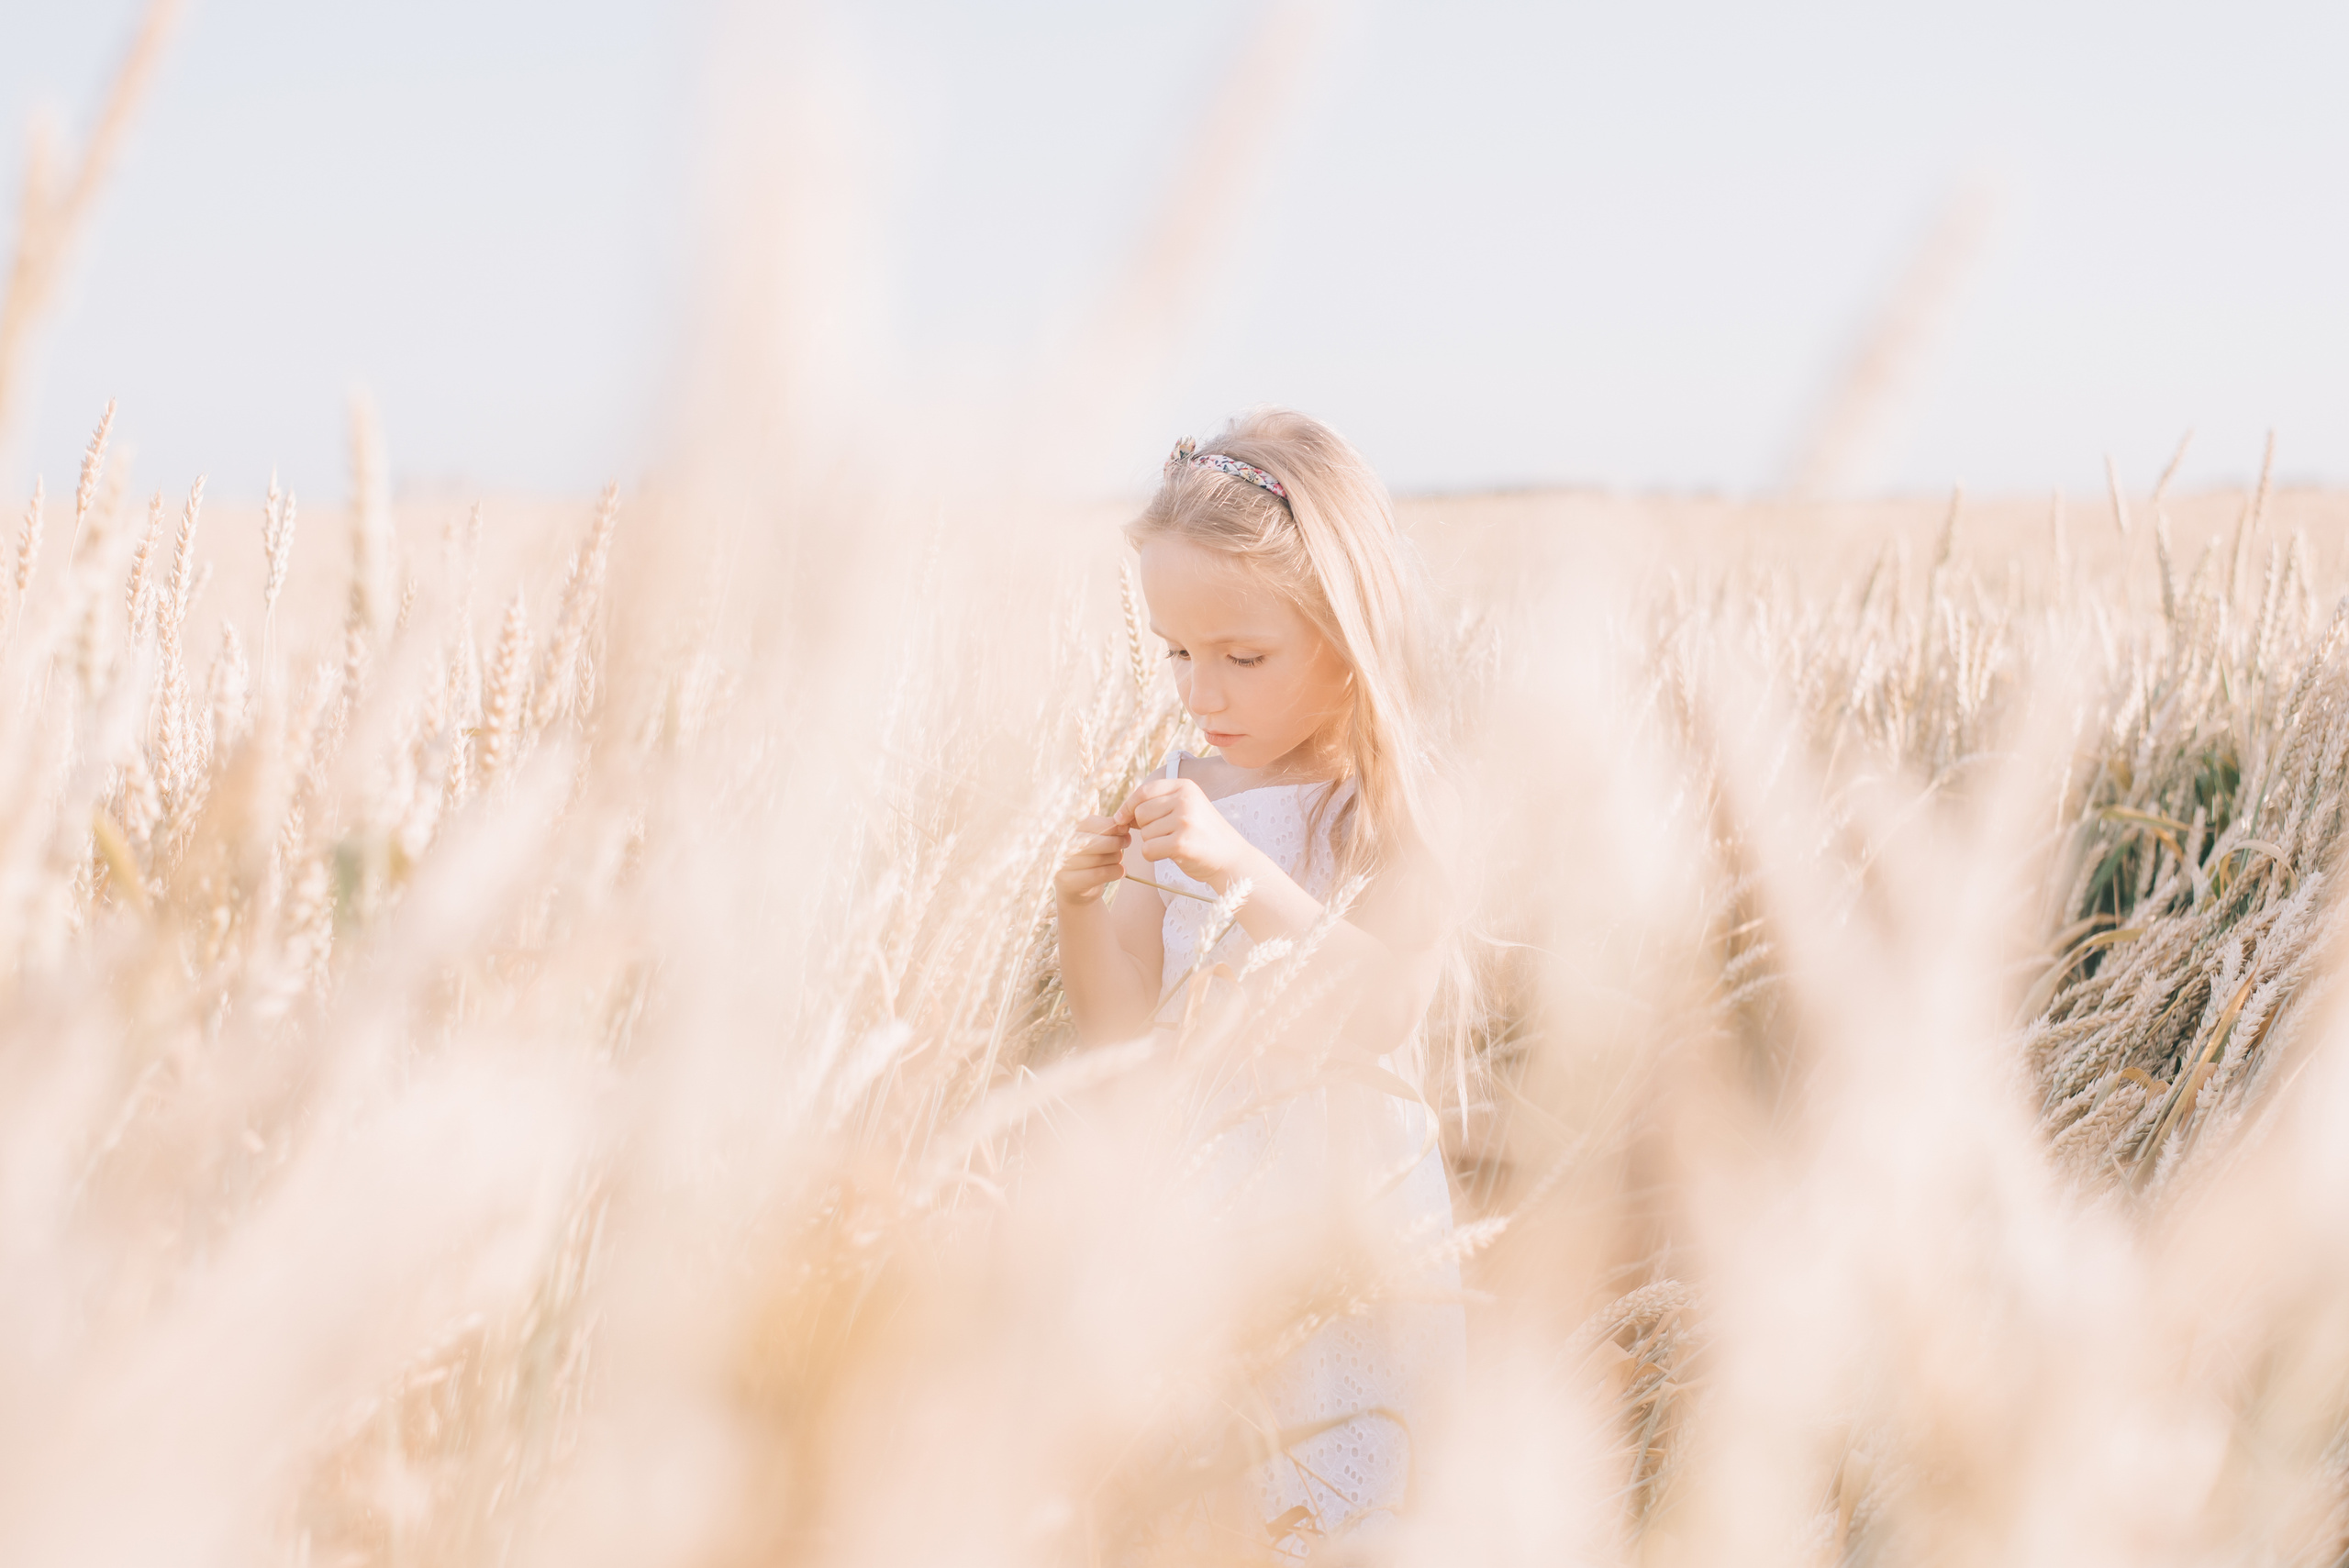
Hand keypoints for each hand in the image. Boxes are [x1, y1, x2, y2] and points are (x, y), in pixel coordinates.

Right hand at [1054, 814, 1130, 904]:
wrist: (1077, 889)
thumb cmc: (1088, 857)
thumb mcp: (1095, 838)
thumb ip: (1105, 828)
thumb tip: (1123, 824)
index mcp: (1064, 830)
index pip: (1089, 823)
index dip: (1110, 825)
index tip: (1124, 828)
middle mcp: (1059, 846)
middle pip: (1094, 841)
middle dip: (1115, 841)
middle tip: (1127, 841)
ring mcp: (1062, 865)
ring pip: (1099, 858)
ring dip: (1116, 857)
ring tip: (1119, 858)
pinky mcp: (1069, 882)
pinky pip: (1099, 874)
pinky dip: (1115, 871)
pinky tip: (1121, 871)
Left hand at [1115, 778, 1259, 891]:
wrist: (1231, 859)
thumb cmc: (1203, 835)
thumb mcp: (1186, 808)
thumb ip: (1158, 804)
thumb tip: (1121, 814)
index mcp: (1185, 787)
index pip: (1143, 792)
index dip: (1128, 807)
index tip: (1121, 819)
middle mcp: (1185, 799)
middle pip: (1140, 812)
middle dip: (1145, 828)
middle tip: (1165, 835)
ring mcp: (1184, 820)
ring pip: (1144, 833)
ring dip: (1153, 843)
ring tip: (1175, 844)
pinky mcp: (1181, 843)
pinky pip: (1148, 849)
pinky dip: (1154, 856)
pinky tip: (1171, 854)